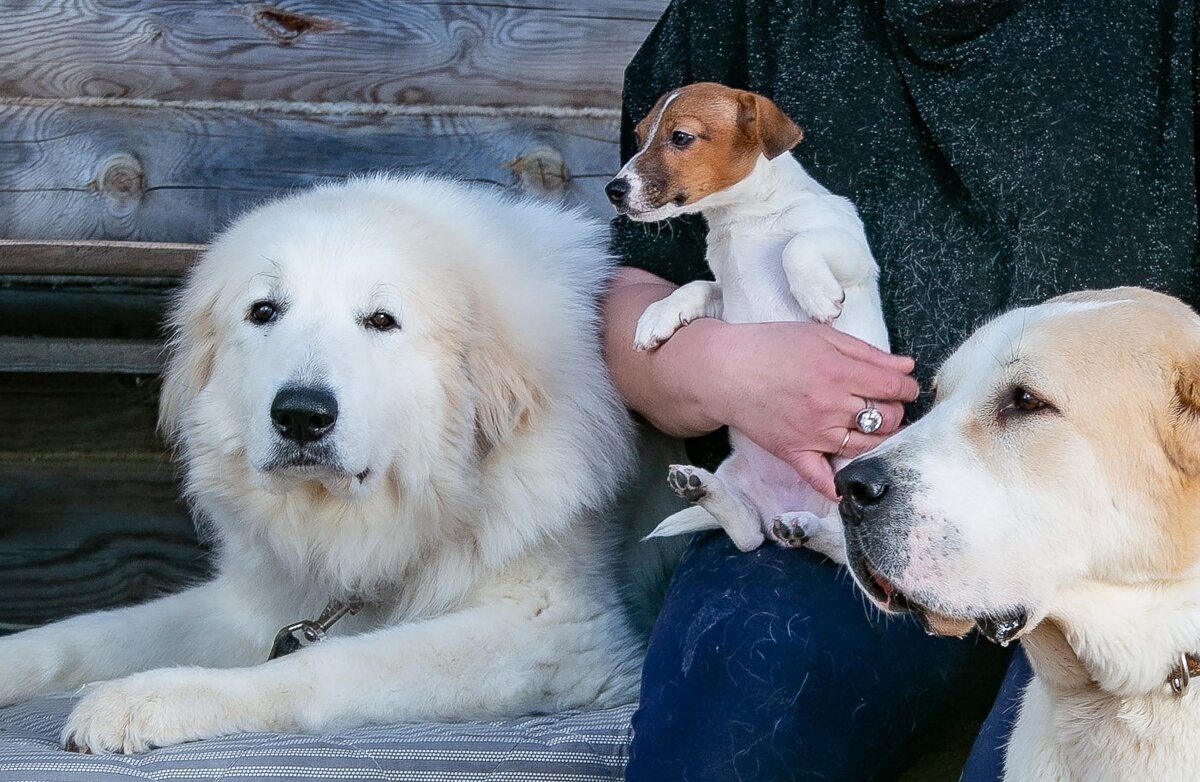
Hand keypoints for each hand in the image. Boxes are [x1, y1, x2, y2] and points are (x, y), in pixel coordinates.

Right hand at [707, 321, 917, 499]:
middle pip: (888, 418)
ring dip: (882, 439)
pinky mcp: (795, 453)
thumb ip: (866, 352)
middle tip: (887, 404)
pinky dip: (840, 486)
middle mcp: (831, 407)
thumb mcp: (821, 335)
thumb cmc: (770, 347)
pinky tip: (852, 483)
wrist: (723, 371)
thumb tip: (906, 366)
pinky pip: (823, 479)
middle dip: (896, 410)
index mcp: (840, 373)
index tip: (905, 386)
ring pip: (867, 447)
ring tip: (877, 429)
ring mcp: (814, 435)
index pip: (895, 388)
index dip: (908, 387)